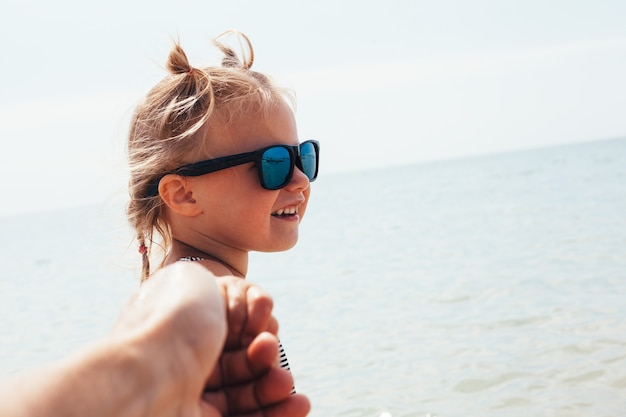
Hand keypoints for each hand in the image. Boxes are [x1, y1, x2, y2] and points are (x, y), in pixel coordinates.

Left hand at [120, 262, 309, 416]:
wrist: (148, 374)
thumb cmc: (173, 322)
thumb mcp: (196, 280)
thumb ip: (217, 286)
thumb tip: (239, 300)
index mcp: (180, 328)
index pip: (228, 331)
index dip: (254, 328)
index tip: (265, 328)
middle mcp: (183, 364)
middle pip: (239, 365)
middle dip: (265, 359)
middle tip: (270, 351)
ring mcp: (189, 399)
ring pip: (246, 397)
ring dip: (276, 388)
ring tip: (289, 386)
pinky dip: (278, 415)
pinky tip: (300, 406)